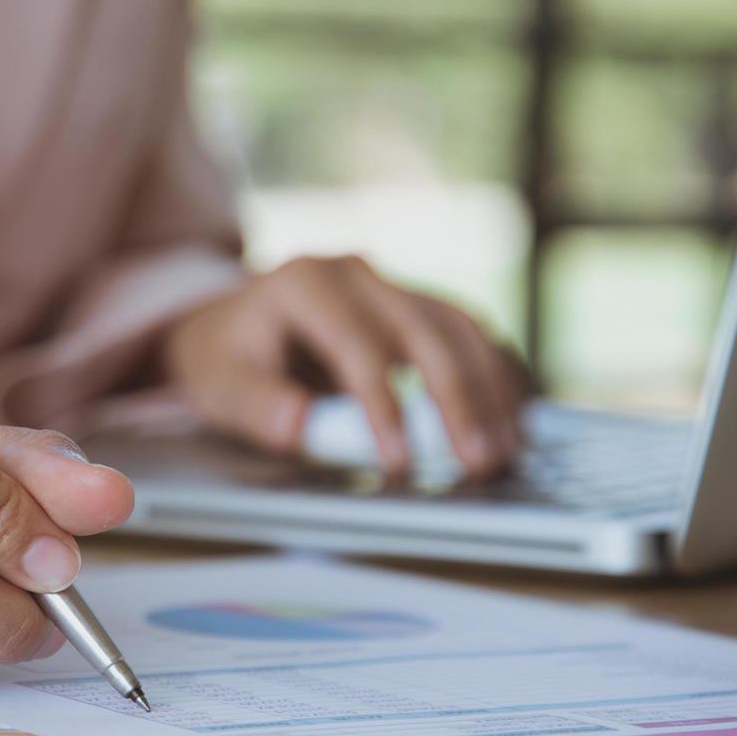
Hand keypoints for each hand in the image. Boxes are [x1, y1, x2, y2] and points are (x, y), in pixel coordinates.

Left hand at [161, 256, 525, 476]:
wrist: (233, 323)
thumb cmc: (227, 356)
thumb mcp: (219, 382)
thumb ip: (255, 405)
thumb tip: (299, 425)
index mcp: (305, 283)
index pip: (357, 345)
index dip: (385, 404)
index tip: (402, 461)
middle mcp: (357, 272)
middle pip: (425, 331)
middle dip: (458, 401)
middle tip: (480, 463)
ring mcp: (393, 283)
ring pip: (461, 327)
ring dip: (492, 389)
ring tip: (508, 450)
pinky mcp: (418, 304)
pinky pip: (471, 332)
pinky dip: (498, 372)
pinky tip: (517, 416)